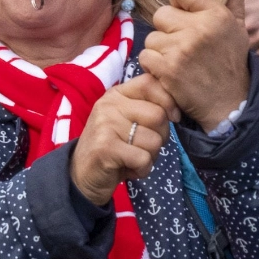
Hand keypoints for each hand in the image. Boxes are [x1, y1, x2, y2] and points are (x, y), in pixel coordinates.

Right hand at [70, 76, 169, 203]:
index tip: (172, 117)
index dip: (168, 101)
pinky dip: (142, 170)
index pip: (150, 83)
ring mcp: (105, 125)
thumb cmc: (112, 146)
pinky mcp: (106, 148)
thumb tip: (176, 110)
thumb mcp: (126, 120)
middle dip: (161, 137)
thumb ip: (146, 108)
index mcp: (116, 94)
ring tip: (133, 159)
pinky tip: (129, 169)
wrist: (82, 175)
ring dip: (150, 156)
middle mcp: (109, 105)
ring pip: (154, 140)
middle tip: (144, 147)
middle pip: (158, 115)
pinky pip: (144, 159)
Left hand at [140, 0, 251, 130]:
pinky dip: (154, 66)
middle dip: (168, 30)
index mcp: (216, 14)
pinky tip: (171, 73)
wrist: (230, 104)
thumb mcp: (239, 27)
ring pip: (151, 37)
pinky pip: (146, 57)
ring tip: (180, 61)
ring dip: (161, 50)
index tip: (186, 14)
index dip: (180, 1)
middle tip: (184, 44)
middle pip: (161, 14)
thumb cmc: (231, 62)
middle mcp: (199, 29)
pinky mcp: (167, 69)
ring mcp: (181, 50)